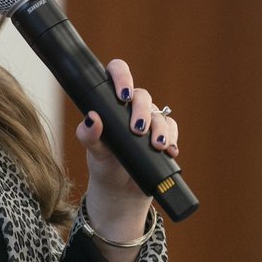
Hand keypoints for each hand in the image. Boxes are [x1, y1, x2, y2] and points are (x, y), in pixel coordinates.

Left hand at [74, 59, 176, 261]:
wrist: (120, 188)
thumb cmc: (104, 163)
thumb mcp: (94, 151)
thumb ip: (88, 135)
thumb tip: (92, 117)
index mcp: (111, 102)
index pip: (117, 73)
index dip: (122, 76)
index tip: (122, 94)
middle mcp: (131, 107)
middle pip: (142, 96)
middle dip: (142, 112)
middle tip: (138, 130)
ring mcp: (149, 120)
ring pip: (159, 114)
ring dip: (160, 129)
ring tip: (157, 146)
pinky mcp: (163, 135)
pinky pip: (172, 129)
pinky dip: (172, 139)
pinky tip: (170, 151)